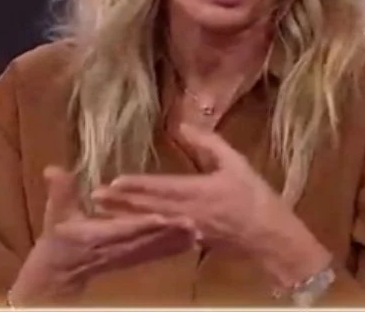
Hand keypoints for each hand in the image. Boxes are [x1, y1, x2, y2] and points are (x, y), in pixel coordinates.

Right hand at [9, 166, 196, 305]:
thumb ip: (59, 192)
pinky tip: (195, 242)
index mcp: (97, 236)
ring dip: (178, 241)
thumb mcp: (56, 214)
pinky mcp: (136, 260)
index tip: (162, 217)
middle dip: (170, 233)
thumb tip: (53, 169)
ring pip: (157, 249)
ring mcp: (128, 257)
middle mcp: (117, 249)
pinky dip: (176, 249)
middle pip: (147, 241)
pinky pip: (158, 255)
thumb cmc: (58, 240)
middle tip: (194, 222)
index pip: (123, 229)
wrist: (59, 274)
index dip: (142, 224)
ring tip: (201, 231)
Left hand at [91, 124, 331, 288]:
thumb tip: (185, 124)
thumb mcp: (235, 163)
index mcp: (197, 192)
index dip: (136, 186)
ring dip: (125, 215)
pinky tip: (130, 225)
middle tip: (95, 197)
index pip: (160, 188)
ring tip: (102, 210)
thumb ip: (209, 144)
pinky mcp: (190, 240)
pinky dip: (143, 228)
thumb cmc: (254, 196)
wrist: (269, 237)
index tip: (114, 181)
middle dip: (120, 203)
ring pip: (150, 221)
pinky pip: (161, 233)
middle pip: (148, 207)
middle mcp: (187, 213)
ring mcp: (186, 230)